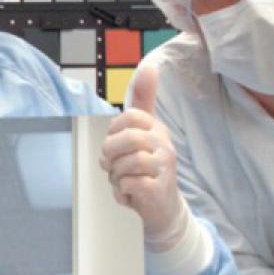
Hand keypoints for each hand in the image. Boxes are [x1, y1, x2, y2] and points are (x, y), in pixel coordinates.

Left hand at [100, 66, 187, 247]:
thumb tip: (150, 65)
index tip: (116, 144)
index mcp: (155, 128)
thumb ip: (142, 100)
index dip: (113, 132)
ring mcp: (164, 167)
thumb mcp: (140, 132)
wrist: (160, 209)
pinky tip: (129, 192)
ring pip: (124, 163)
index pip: (128, 116)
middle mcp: (163, 144)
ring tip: (123, 180)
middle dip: (110, 155)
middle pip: (124, 139)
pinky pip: (128, 182)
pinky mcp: (159, 188)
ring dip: (115, 176)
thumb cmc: (144, 169)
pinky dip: (121, 190)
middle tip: (114, 166)